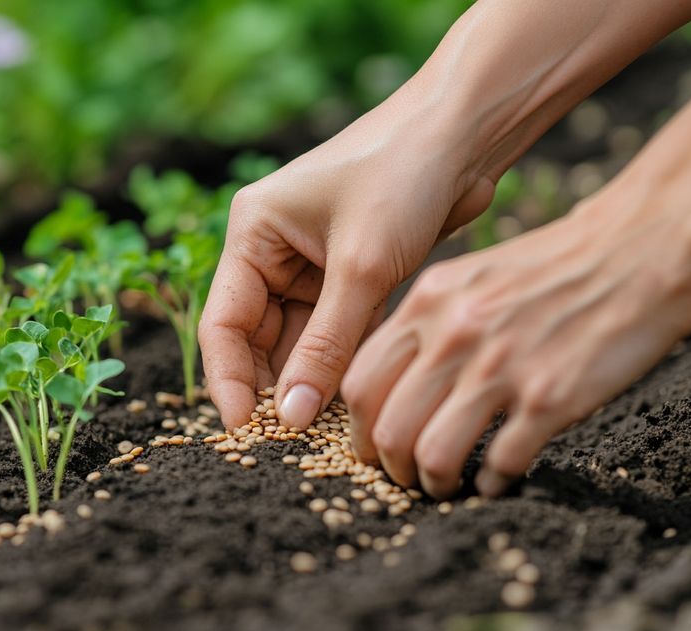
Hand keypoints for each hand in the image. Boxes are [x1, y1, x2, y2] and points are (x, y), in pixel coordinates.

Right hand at [199, 103, 495, 429]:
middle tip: (292, 438)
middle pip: (256, 337)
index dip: (229, 380)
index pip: (225, 322)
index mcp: (253, 232)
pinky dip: (340, 363)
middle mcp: (272, 250)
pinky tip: (350, 400)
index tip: (246, 430)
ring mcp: (310, 264)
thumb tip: (291, 417)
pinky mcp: (348, 274)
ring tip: (323, 428)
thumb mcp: (362, 266)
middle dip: (273, 385)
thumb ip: (325, 346)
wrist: (465, 132)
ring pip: (297, 340)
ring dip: (309, 380)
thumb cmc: (403, 176)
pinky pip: (333, 332)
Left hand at [343, 188, 690, 498]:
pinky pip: (501, 463)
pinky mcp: (551, 397)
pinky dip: (492, 483)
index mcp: (428, 304)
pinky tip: (497, 479)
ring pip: (433, 454)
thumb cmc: (553, 266)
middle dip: (390, 468)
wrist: (639, 244)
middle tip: (406, 477)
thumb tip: (395, 379)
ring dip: (434, 483)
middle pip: (387, 428)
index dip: (358, 429)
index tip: (373, 447)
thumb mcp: (471, 277)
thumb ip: (429, 322)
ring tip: (447, 485)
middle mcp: (455, 336)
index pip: (359, 382)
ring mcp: (502, 368)